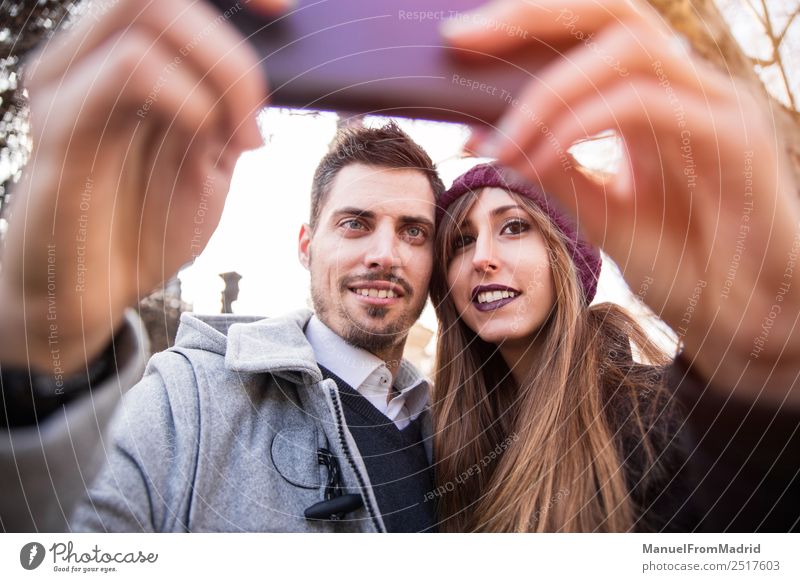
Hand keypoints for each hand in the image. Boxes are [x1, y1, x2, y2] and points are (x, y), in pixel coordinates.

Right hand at [0, 0, 286, 373]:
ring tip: (240, 139)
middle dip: (232, 45)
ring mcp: (66, 89)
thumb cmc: (143, 227)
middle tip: (258, 110)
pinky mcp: (60, 132)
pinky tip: (209, 139)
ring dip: (220, 71)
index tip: (283, 11)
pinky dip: (191, 98)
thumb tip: (266, 76)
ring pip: (144, 14)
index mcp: (121, 61)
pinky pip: (129, 71)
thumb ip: (226, 117)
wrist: (90, 294)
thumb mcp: (206, 166)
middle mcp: (84, 61)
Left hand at [443, 0, 799, 403]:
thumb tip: (488, 137)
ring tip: (496, 142)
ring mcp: (716, 106)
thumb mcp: (601, 213)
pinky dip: (577, 128)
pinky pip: (643, 106)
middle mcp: (688, 90)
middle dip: (530, 17)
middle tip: (460, 42)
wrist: (748, 320)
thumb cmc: (685, 266)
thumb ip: (554, 171)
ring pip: (627, 50)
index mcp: (656, 101)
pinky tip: (535, 160)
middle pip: (613, 13)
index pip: (591, 34)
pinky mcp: (734, 138)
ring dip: (546, 92)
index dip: (526, 23)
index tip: (456, 44)